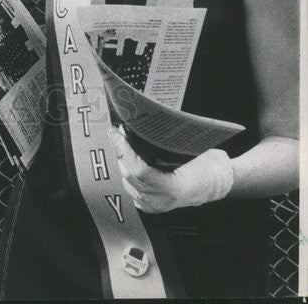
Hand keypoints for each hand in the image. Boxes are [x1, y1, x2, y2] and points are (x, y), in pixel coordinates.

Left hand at [109, 126, 233, 212]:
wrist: (217, 182)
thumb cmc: (207, 165)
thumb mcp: (192, 151)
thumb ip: (166, 145)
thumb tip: (139, 128)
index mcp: (174, 188)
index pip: (140, 171)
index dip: (125, 151)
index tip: (116, 133)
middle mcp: (163, 201)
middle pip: (130, 175)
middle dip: (121, 151)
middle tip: (117, 132)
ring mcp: (156, 206)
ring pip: (128, 182)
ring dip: (123, 161)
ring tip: (122, 143)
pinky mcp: (152, 207)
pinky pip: (132, 188)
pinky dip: (128, 173)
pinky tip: (129, 160)